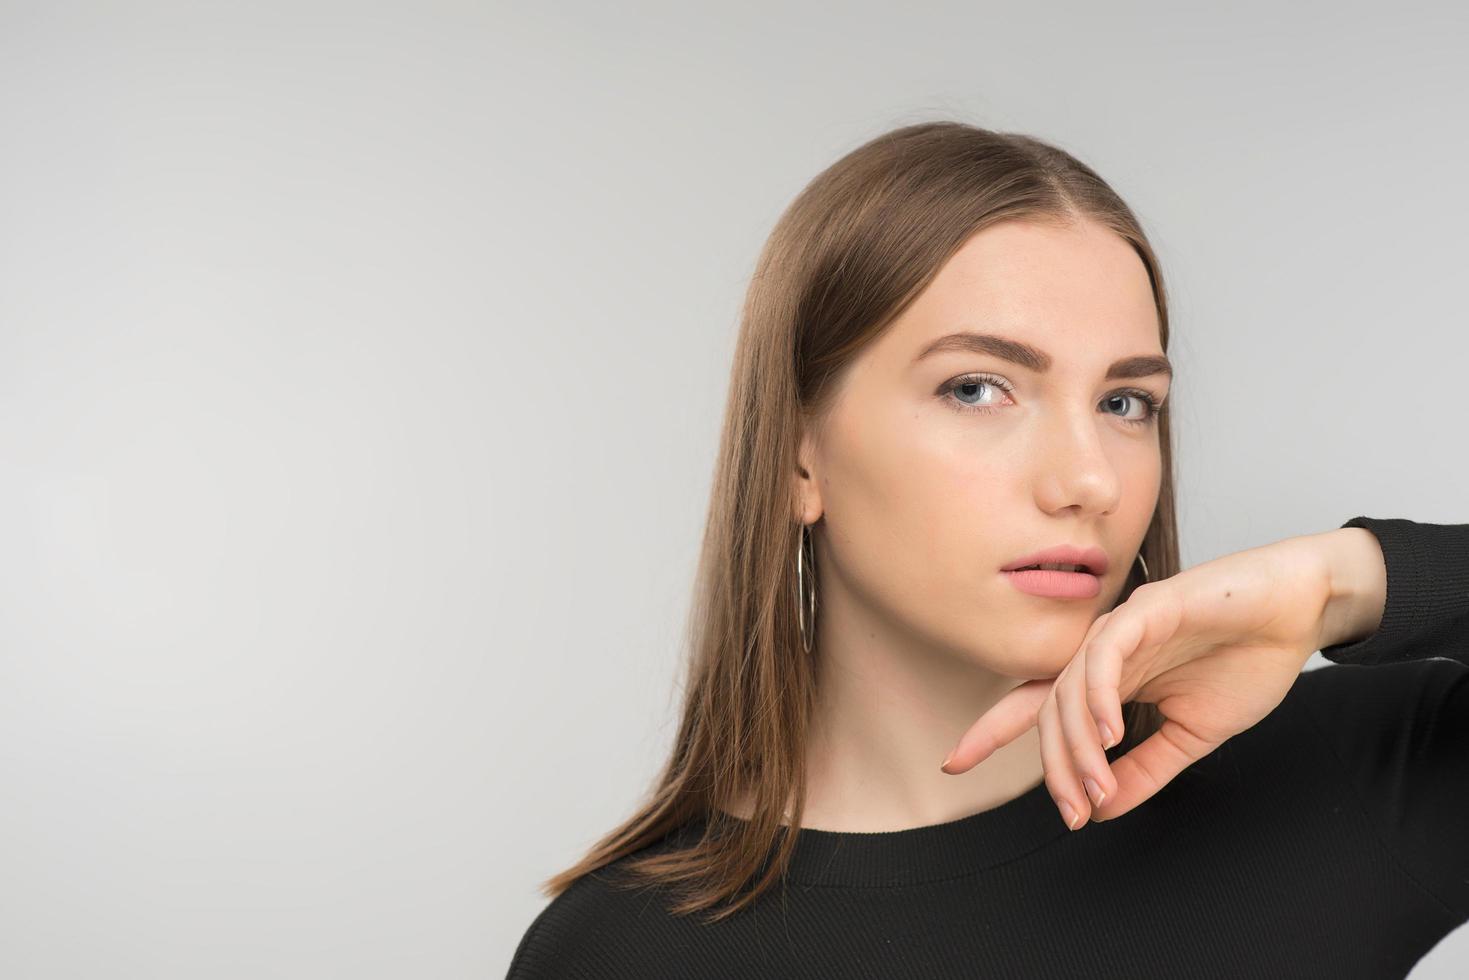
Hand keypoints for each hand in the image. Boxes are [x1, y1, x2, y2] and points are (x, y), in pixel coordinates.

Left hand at [940, 532, 1348, 829]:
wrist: (1300, 613)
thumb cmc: (1248, 660)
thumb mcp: (1192, 735)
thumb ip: (1146, 770)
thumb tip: (1102, 810)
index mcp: (1110, 677)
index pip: (1040, 705)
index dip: (994, 731)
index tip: (953, 761)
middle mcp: (1104, 651)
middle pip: (1048, 706)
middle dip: (1052, 764)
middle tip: (1070, 811)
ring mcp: (1122, 627)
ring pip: (1070, 686)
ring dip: (1077, 744)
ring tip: (1094, 787)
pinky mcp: (1149, 607)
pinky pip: (1105, 652)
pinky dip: (1099, 694)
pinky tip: (1110, 733)